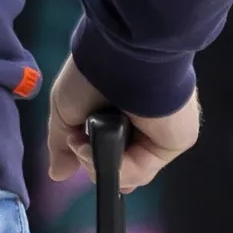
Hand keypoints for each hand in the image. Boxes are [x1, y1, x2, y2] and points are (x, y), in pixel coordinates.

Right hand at [40, 58, 201, 192]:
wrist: (121, 59)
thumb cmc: (93, 74)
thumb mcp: (66, 109)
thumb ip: (62, 144)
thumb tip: (57, 174)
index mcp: (125, 110)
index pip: (111, 150)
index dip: (92, 158)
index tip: (77, 150)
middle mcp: (146, 122)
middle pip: (120, 166)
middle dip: (94, 162)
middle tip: (82, 147)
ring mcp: (161, 132)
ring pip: (129, 174)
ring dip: (99, 163)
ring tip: (87, 144)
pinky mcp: (176, 140)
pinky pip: (143, 170)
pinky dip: (120, 167)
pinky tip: (103, 146)